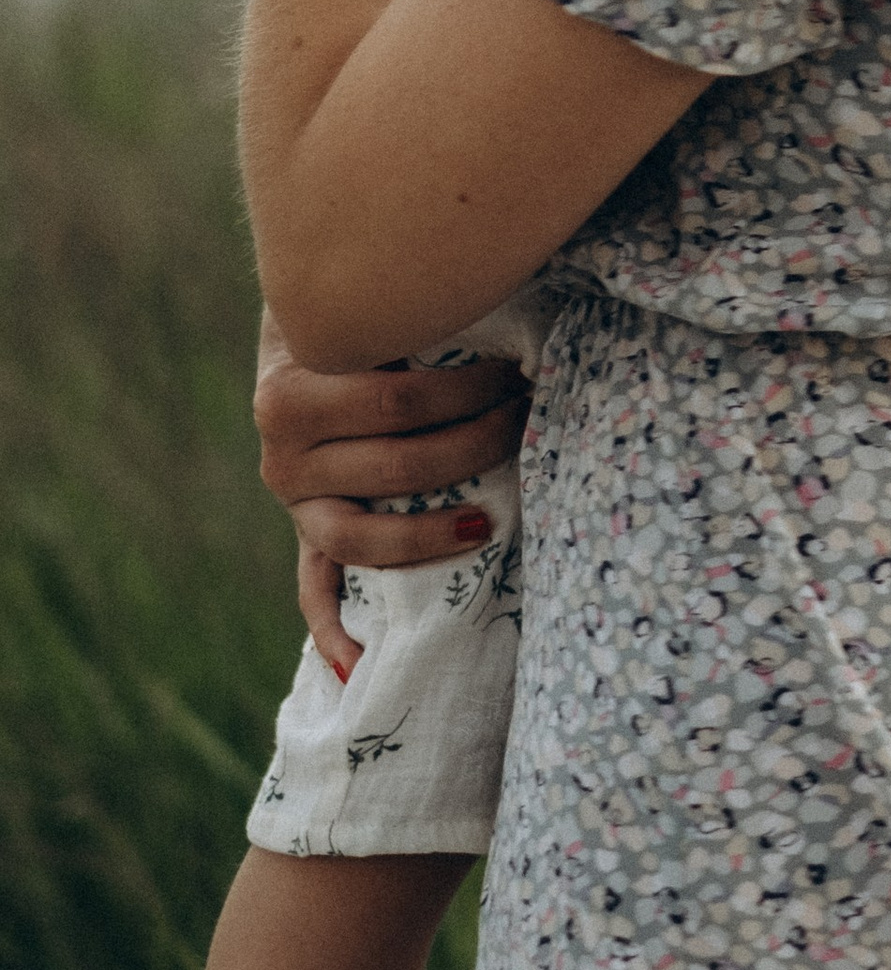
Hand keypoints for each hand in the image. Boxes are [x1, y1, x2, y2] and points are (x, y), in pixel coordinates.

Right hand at [254, 323, 528, 675]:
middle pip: (399, 466)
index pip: (400, 404)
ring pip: (368, 538)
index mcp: (292, 395)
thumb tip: (509, 316)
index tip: (523, 372)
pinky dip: (334, 635)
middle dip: (478, 443)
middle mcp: (282, 456)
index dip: (472, 391)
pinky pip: (315, 592)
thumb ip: (411, 311)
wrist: (301, 324)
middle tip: (529, 417)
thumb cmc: (357, 310)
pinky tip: (362, 668)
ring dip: (435, 536)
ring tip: (491, 522)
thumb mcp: (371, 301)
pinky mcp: (304, 535)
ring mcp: (293, 502)